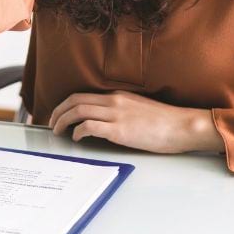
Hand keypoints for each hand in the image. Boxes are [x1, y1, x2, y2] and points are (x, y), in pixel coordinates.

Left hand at [48, 91, 222, 153]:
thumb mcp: (138, 108)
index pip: (82, 95)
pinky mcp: (120, 130)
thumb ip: (120, 110)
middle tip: (51, 123)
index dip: (65, 104)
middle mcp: (114, 101)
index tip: (58, 113)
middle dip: (58, 112)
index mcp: (117, 95)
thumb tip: (103, 120)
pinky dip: (78, 131)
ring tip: (58, 132)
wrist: (181, 126)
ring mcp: (116, 114)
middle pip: (75, 101)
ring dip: (63, 121)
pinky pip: (90, 126)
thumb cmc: (164, 121)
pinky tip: (77, 138)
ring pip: (78, 111)